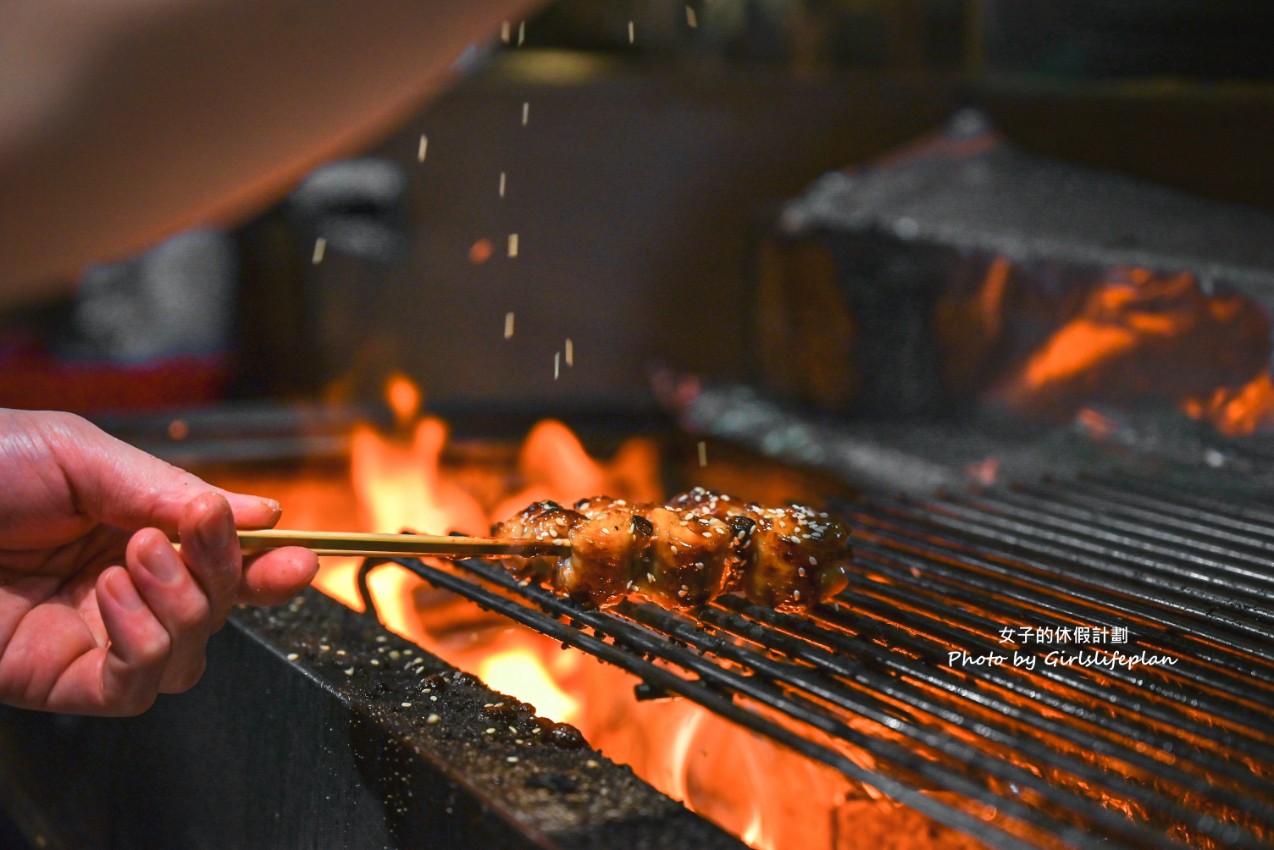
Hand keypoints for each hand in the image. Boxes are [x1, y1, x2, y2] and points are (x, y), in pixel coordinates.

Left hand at [0, 409, 318, 714]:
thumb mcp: (84, 457)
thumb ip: (171, 491)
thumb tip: (261, 516)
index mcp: (133, 530)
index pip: (219, 561)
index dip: (266, 565)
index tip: (302, 558)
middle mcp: (121, 589)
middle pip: (218, 611)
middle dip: (225, 575)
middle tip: (189, 535)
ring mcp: (91, 637)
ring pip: (187, 658)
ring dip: (184, 608)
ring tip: (131, 559)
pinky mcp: (57, 679)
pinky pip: (134, 688)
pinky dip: (145, 645)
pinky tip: (112, 598)